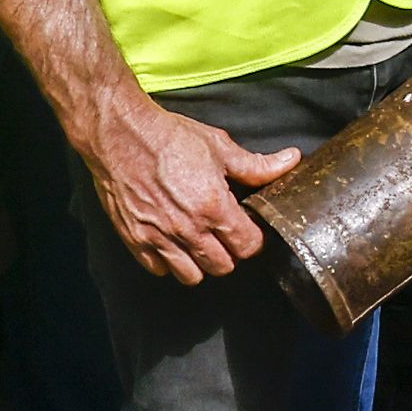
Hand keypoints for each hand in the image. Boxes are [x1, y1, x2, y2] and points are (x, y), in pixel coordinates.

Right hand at [77, 95, 299, 284]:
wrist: (120, 134)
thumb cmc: (169, 137)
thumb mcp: (219, 147)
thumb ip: (256, 165)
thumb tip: (291, 161)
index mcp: (213, 206)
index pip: (248, 247)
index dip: (253, 239)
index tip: (248, 229)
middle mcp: (188, 229)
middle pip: (223, 266)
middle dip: (229, 253)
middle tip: (224, 234)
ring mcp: (160, 237)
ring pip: (191, 276)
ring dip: (199, 263)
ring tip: (199, 242)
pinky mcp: (135, 239)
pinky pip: (158, 269)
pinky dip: (167, 261)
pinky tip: (171, 242)